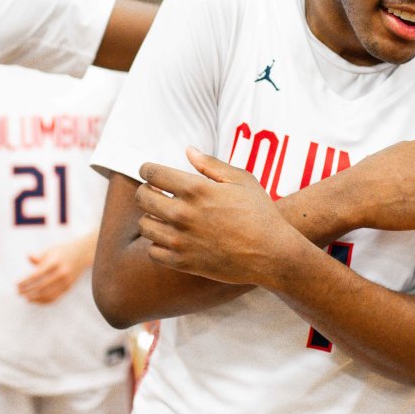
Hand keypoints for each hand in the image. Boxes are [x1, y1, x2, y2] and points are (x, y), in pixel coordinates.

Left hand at [17, 237, 91, 303]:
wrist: (82, 254)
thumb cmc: (62, 251)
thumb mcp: (50, 249)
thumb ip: (39, 255)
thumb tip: (28, 257)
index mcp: (55, 262)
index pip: (37, 275)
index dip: (25, 281)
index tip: (16, 284)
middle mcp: (61, 272)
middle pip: (41, 286)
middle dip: (28, 291)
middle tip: (18, 293)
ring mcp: (66, 281)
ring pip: (48, 294)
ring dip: (35, 298)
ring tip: (25, 298)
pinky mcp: (69, 287)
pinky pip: (55, 298)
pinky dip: (44, 301)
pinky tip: (35, 300)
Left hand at [134, 147, 306, 285]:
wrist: (272, 253)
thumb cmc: (259, 212)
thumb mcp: (241, 180)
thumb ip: (211, 164)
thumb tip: (188, 150)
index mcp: (195, 189)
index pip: (152, 173)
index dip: (147, 169)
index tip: (149, 172)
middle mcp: (183, 214)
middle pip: (143, 198)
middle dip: (146, 191)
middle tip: (154, 192)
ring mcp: (181, 240)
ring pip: (144, 226)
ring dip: (151, 218)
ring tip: (162, 216)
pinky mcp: (183, 263)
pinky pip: (153, 252)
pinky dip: (157, 244)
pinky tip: (170, 238)